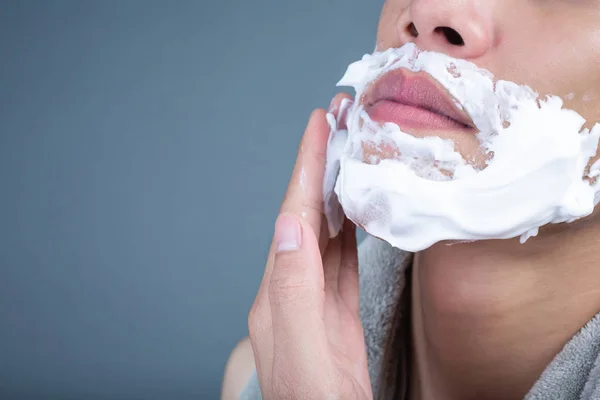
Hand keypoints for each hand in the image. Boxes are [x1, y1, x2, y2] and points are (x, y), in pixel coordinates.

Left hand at [248, 94, 371, 398]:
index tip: (319, 124)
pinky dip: (351, 229)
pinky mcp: (338, 315)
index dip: (306, 168)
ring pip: (327, 233)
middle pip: (308, 215)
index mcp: (278, 295)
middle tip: (339, 122)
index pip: (293, 217)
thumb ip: (295, 290)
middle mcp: (293, 290)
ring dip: (337, 190)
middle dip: (321, 167)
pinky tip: (358, 211)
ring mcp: (316, 302)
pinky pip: (343, 260)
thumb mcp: (306, 351)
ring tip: (351, 152)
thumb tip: (289, 227)